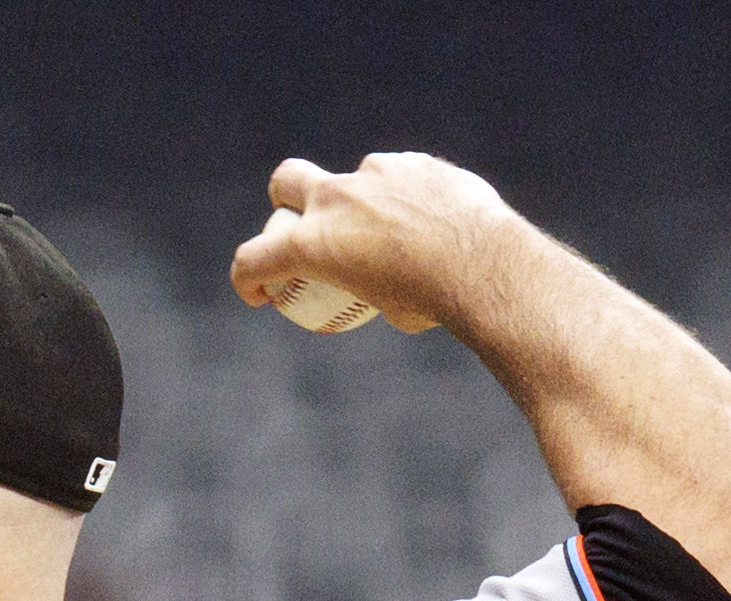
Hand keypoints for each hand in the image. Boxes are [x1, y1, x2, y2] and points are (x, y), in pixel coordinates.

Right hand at [229, 152, 519, 335]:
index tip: (263, 295)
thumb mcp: (389, 308)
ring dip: (365, 201)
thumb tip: (382, 281)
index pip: (253, 258)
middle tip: (307, 226)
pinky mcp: (413, 162)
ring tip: (402, 233)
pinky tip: (434, 218)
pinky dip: (407, 196)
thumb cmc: (430, 300)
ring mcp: (374, 174)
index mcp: (313, 244)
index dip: (246, 280)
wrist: (484, 263)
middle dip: (286, 200)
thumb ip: (371, 283)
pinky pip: (400, 176)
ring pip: (355, 179)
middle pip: (286, 181)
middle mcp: (334, 199)